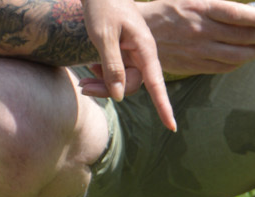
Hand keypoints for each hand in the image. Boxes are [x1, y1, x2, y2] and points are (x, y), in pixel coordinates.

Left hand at [77, 0, 175, 129]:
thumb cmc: (102, 6)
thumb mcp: (103, 36)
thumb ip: (113, 66)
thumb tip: (120, 96)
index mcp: (145, 49)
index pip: (157, 84)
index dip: (164, 107)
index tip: (172, 127)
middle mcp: (144, 54)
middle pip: (133, 84)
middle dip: (110, 90)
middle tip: (83, 87)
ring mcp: (135, 53)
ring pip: (124, 80)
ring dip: (104, 83)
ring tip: (83, 80)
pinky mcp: (125, 52)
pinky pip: (119, 71)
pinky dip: (104, 73)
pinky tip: (92, 66)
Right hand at [139, 0, 254, 76]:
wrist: (139, 31)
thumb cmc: (167, 9)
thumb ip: (214, 4)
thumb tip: (243, 10)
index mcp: (197, 7)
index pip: (234, 14)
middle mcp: (199, 29)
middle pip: (241, 36)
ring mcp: (197, 49)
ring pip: (237, 55)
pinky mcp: (194, 65)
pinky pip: (225, 67)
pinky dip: (239, 63)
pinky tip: (246, 57)